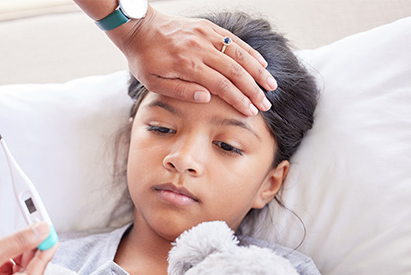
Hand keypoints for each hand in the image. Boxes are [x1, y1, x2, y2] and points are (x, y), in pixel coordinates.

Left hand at [110, 6, 276, 115]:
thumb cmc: (145, 59)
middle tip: (266, 104)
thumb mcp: (154, 82)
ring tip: (271, 86)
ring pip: (239, 54)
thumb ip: (181, 91)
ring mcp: (205, 36)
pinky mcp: (207, 27)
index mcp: (188, 66)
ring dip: (258, 71)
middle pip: (235, 71)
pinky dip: (249, 51)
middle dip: (254, 90)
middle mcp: (200, 49)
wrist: (139, 28)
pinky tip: (261, 63)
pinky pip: (233, 39)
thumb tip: (207, 99)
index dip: (239, 99)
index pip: (222, 86)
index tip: (252, 111)